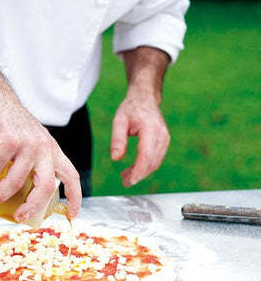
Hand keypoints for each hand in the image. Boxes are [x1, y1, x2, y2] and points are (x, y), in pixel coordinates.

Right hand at [0, 87, 81, 221]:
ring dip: (0, 194)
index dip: (75, 197)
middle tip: (19, 216)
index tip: (71, 214)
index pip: (71, 176)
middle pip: (45, 186)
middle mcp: (43, 147)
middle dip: (32, 206)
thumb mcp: (29, 142)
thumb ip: (30, 162)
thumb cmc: (7, 124)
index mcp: (52, 150)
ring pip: (17, 180)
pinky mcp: (8, 140)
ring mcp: (27, 144)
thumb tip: (20, 194)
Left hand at [111, 46, 170, 186]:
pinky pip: (156, 158)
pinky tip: (134, 169)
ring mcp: (165, 139)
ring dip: (142, 172)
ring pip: (155, 162)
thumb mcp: (119, 121)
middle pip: (152, 162)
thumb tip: (116, 158)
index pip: (146, 155)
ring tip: (126, 176)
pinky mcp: (164, 142)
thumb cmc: (131, 108)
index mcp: (151, 129)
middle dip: (139, 175)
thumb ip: (117, 140)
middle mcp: (161, 135)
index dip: (139, 170)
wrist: (145, 98)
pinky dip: (146, 166)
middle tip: (124, 181)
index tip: (130, 180)